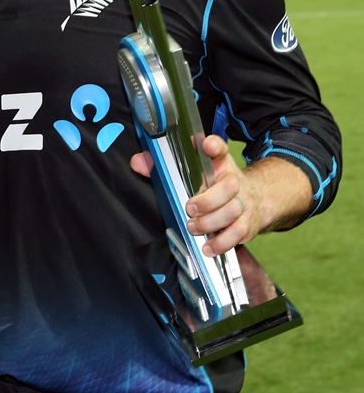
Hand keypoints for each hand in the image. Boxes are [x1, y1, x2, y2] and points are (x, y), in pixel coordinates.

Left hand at [130, 135, 265, 257]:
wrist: (256, 200)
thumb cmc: (217, 185)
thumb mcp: (196, 172)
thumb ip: (164, 166)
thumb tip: (137, 162)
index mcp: (220, 164)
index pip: (220, 149)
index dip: (214, 146)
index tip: (206, 145)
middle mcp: (235, 181)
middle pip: (229, 187)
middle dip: (208, 200)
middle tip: (189, 209)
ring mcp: (244, 203)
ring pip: (233, 211)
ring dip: (211, 223)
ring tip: (193, 228)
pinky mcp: (248, 224)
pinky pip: (238, 233)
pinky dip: (222, 243)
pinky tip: (207, 247)